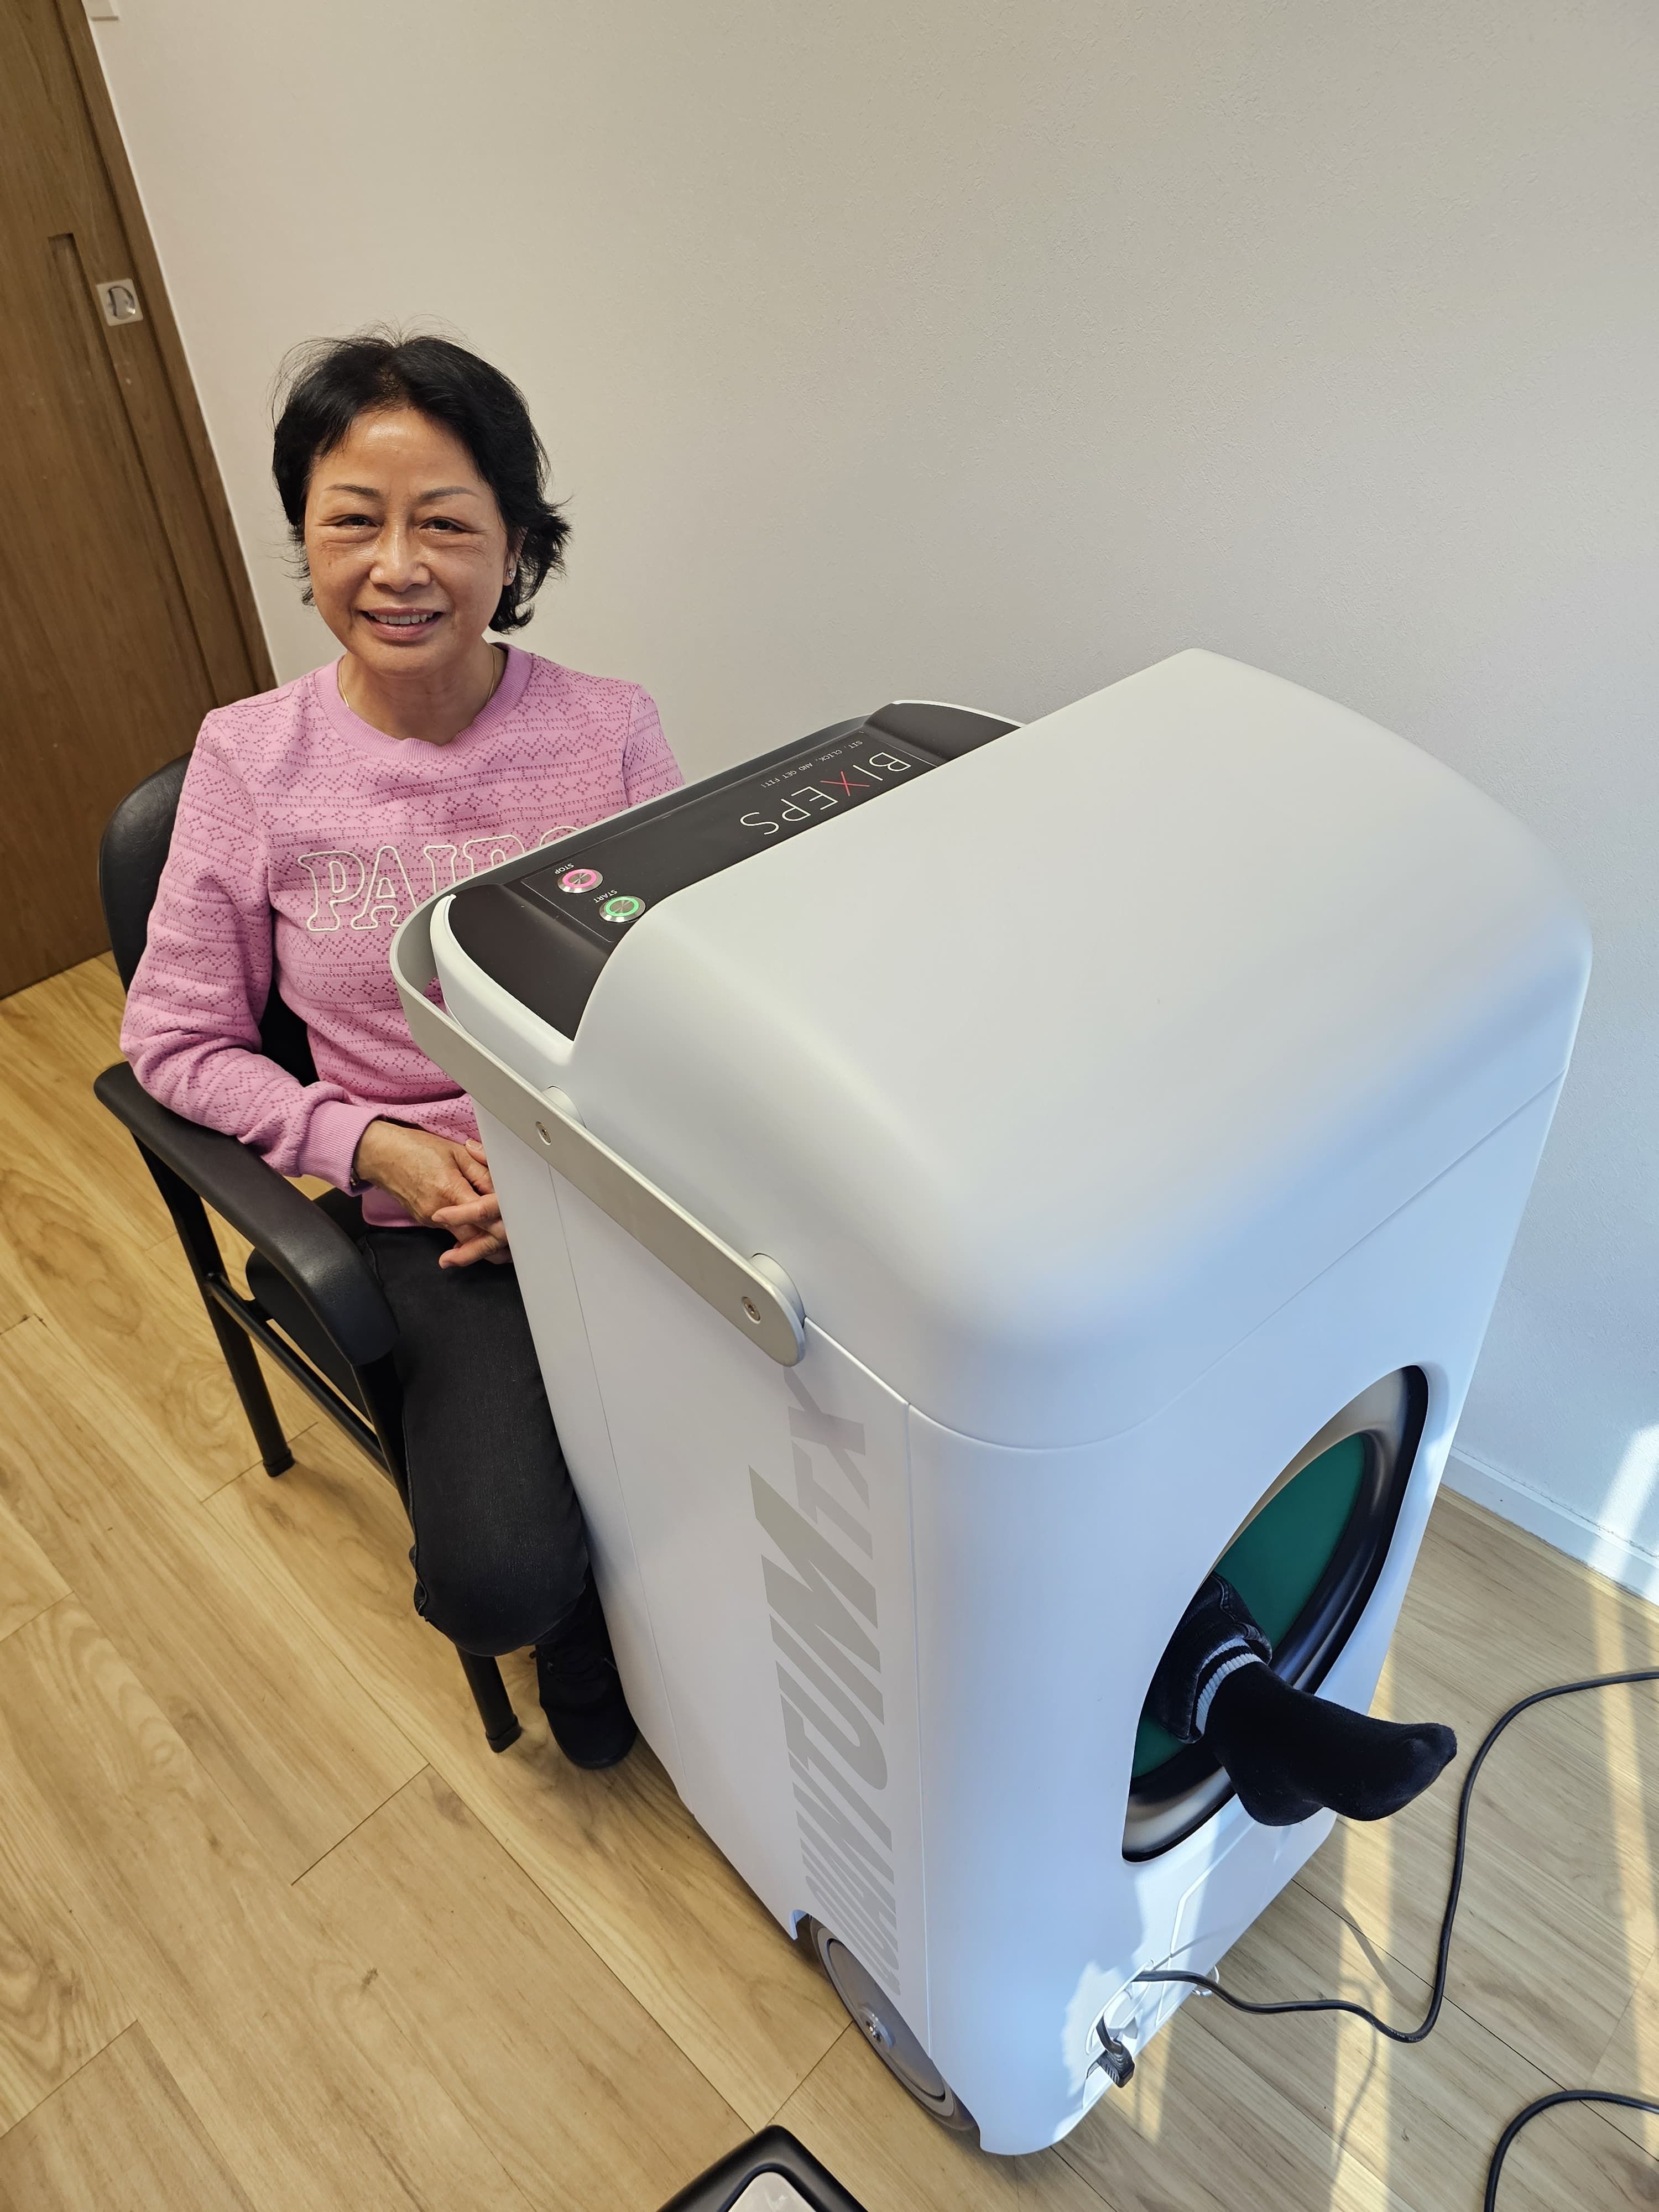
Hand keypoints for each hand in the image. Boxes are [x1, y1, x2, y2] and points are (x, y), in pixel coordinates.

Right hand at [352, 1124, 508, 1267]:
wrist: (381, 1155)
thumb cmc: (416, 1148)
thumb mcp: (456, 1153)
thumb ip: (482, 1174)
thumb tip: (502, 1191)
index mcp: (451, 1191)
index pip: (485, 1218)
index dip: (505, 1223)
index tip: (520, 1223)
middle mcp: (440, 1212)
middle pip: (476, 1240)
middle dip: (498, 1243)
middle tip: (518, 1243)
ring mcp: (430, 1220)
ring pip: (465, 1241)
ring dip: (484, 1243)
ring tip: (505, 1245)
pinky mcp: (426, 1221)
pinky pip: (452, 1233)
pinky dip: (468, 1237)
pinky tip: (481, 1234)